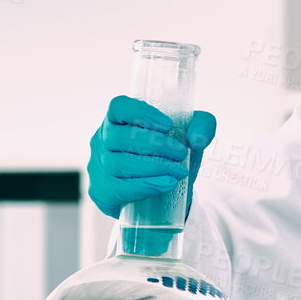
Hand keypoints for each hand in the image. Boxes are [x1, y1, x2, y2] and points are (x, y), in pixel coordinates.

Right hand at [87, 96, 216, 219]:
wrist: (166, 192)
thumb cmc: (171, 156)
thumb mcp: (191, 136)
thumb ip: (202, 126)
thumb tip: (196, 139)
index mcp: (118, 119)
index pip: (119, 107)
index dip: (141, 114)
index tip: (168, 125)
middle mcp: (102, 140)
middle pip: (119, 138)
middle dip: (155, 146)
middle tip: (181, 154)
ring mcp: (98, 167)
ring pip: (118, 164)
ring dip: (153, 168)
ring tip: (178, 171)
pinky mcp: (101, 192)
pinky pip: (117, 189)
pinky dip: (144, 186)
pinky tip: (165, 184)